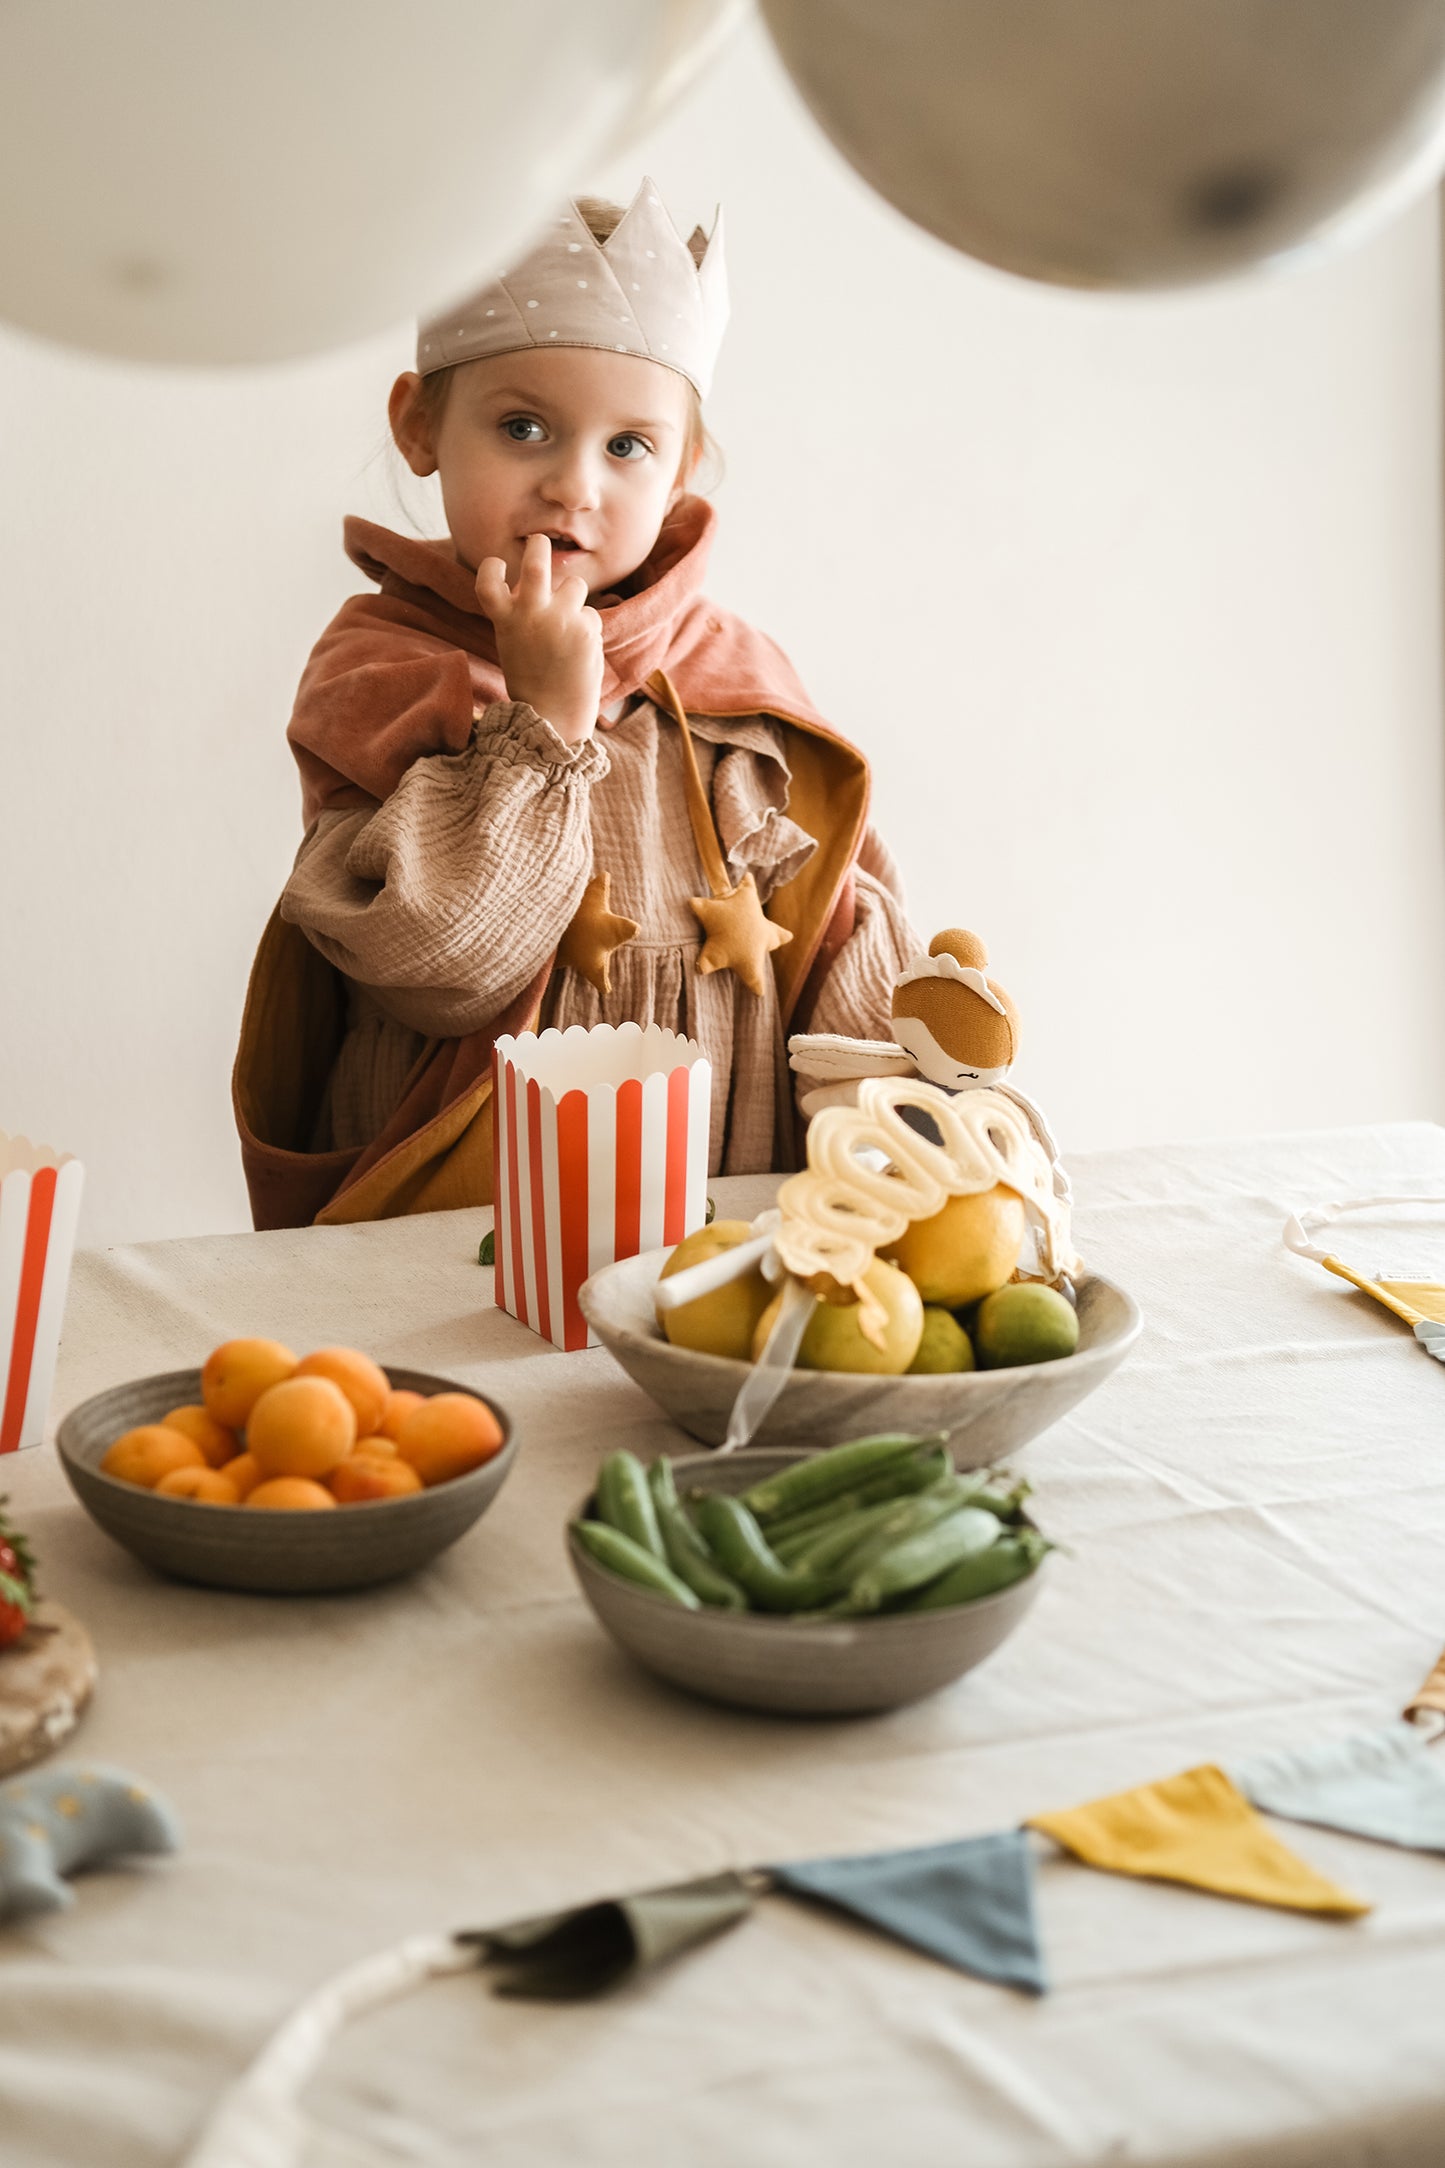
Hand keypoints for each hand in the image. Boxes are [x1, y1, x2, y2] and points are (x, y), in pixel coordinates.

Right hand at [475, 535, 602, 746]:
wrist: (554, 716)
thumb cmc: (533, 682)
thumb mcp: (514, 644)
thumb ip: (521, 614)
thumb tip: (532, 584)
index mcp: (505, 619)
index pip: (488, 580)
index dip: (491, 567)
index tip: (498, 563)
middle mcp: (530, 613)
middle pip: (536, 562)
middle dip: (539, 544)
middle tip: (540, 541)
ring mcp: (560, 618)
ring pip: (574, 585)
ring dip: (573, 598)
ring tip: (568, 627)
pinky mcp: (586, 628)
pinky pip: (591, 615)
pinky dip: (587, 629)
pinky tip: (580, 652)